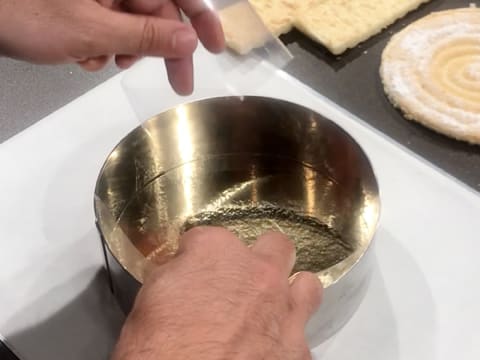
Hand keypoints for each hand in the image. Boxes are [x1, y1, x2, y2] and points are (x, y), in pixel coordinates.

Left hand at [0, 0, 224, 94]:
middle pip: (158, 12)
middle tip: (179, 83)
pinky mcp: (85, 3)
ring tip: (103, 63)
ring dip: (128, 50)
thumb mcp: (93, 31)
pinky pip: (111, 25)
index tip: (216, 48)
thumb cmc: (29, 15)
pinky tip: (87, 56)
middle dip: (162, 48)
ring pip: (134, 23)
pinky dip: (106, 46)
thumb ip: (146, 36)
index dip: (201, 19)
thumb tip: (189, 40)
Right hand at [111, 227, 322, 359]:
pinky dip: (289, 334)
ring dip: (289, 290)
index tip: (188, 271)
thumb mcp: (147, 303)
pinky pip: (305, 330)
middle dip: (257, 258)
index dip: (193, 256)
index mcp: (214, 251)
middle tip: (239, 281)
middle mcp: (257, 270)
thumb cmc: (160, 350)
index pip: (204, 237)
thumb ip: (172, 276)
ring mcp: (283, 305)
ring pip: (304, 281)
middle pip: (271, 245)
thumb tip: (179, 275)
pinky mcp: (298, 345)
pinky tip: (273, 345)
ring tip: (272, 306)